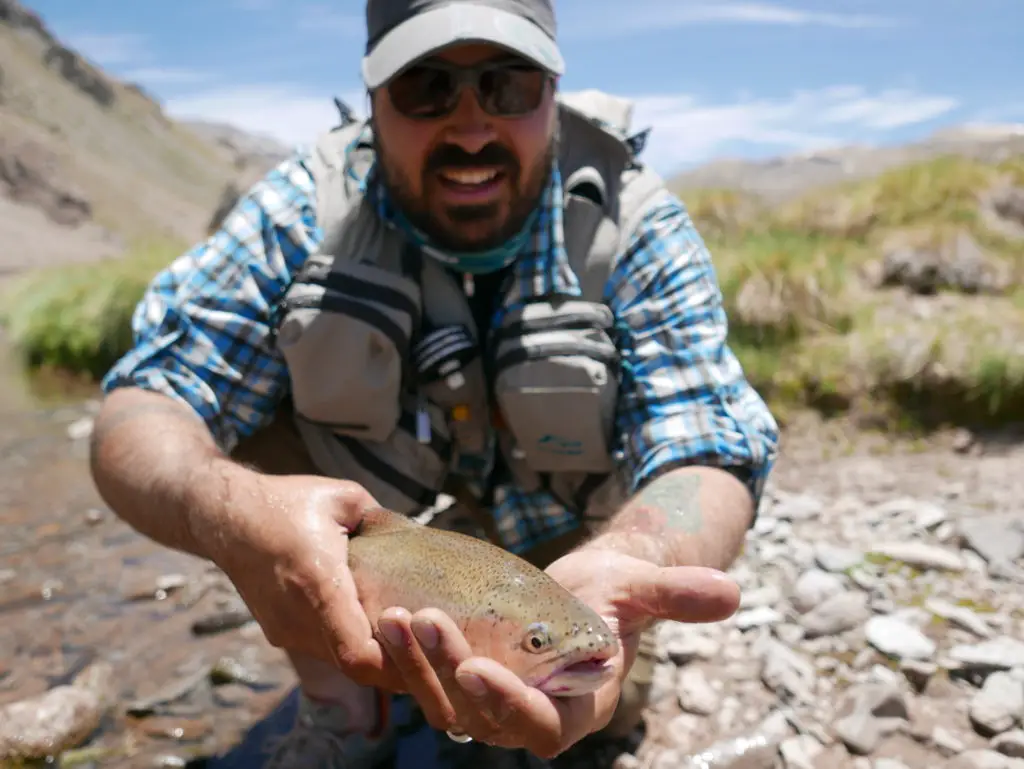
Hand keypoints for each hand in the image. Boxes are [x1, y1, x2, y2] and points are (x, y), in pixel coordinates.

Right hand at [199, 470, 405, 691]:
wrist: (225, 517)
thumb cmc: (288, 501)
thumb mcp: (345, 498)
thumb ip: (385, 522)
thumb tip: (423, 540)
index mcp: (317, 581)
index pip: (357, 652)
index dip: (396, 660)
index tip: (425, 644)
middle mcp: (298, 616)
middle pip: (356, 667)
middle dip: (397, 666)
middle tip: (435, 653)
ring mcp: (286, 630)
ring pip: (340, 663)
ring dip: (375, 658)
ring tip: (413, 642)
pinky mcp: (280, 634)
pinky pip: (324, 651)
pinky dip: (352, 646)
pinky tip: (376, 628)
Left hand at [373, 547, 739, 757]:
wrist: (586, 589)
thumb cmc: (618, 591)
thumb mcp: (643, 589)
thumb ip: (678, 597)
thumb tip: (730, 592)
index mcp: (577, 709)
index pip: (541, 727)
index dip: (511, 705)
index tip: (480, 666)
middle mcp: (530, 714)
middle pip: (481, 714)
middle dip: (448, 672)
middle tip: (424, 621)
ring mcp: (492, 700)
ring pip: (445, 700)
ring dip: (416, 664)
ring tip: (394, 617)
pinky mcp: (465, 677)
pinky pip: (430, 676)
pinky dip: (407, 653)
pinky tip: (386, 614)